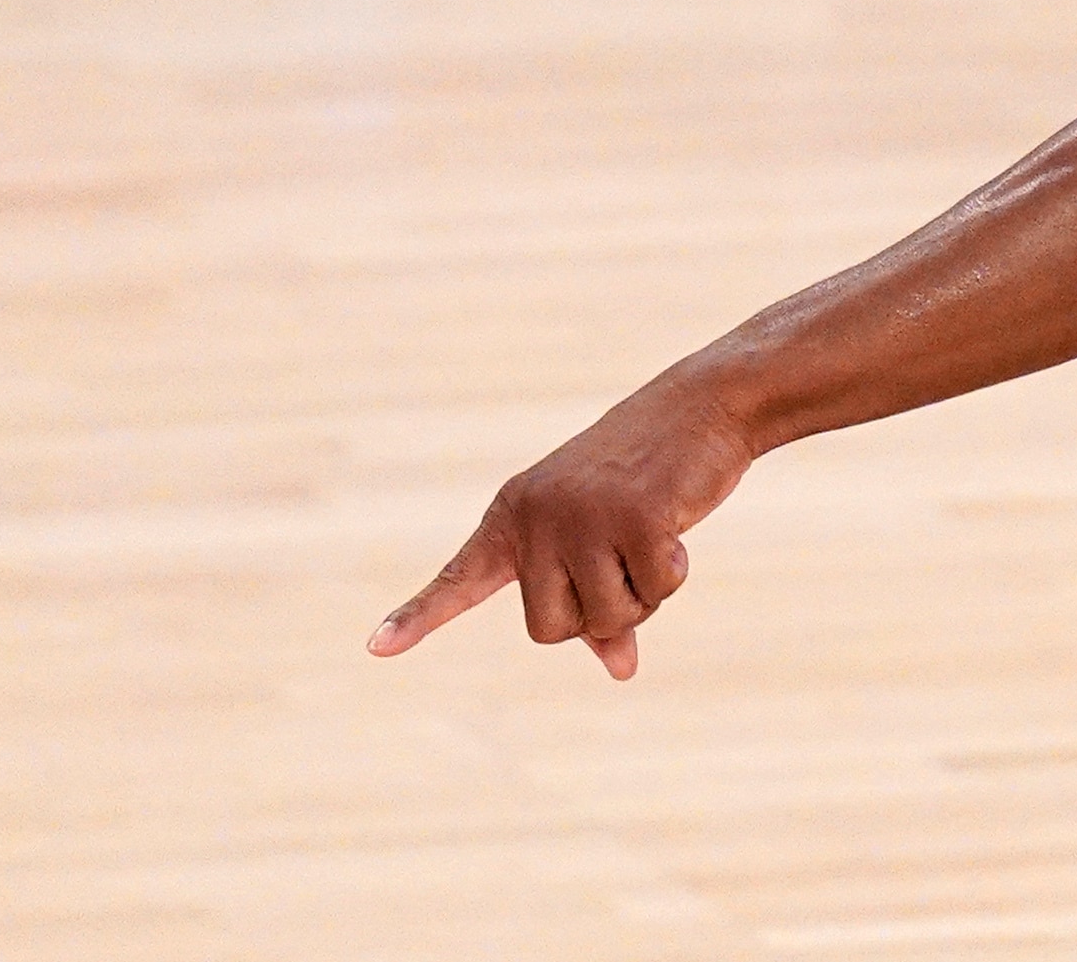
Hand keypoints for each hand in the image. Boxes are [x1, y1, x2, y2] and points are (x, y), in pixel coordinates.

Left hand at [369, 380, 757, 680]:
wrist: (701, 405)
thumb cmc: (649, 477)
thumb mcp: (610, 538)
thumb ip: (600, 602)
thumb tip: (621, 670)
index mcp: (514, 515)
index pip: (460, 578)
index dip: (419, 617)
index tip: (375, 649)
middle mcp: (536, 516)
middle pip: (548, 629)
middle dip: (597, 616)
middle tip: (627, 563)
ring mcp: (582, 515)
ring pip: (605, 618)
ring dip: (643, 595)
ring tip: (653, 536)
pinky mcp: (634, 516)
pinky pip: (655, 590)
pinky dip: (674, 572)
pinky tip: (676, 524)